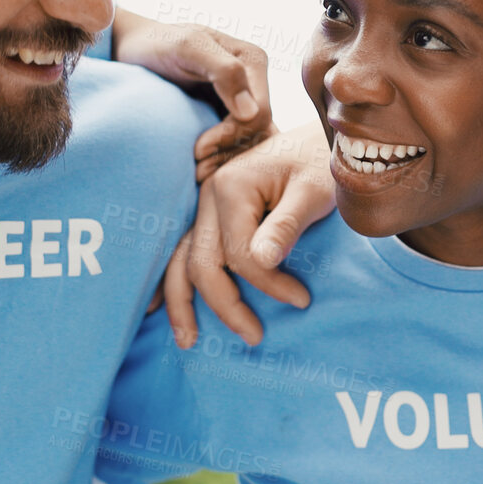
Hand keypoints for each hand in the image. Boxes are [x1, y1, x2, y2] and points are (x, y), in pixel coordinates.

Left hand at [111, 8, 271, 181]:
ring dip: (227, 160)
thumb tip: (251, 113)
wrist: (134, 50)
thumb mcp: (186, 47)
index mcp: (253, 60)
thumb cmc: (155, 44)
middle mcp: (254, 80)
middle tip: (197, 169)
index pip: (260, 114)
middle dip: (230, 152)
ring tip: (197, 172)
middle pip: (260, 132)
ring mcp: (243, 99)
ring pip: (252, 142)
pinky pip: (238, 144)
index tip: (197, 150)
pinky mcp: (229, 115)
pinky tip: (201, 166)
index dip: (231, 136)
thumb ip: (224, 70)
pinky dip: (223, 159)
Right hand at [162, 127, 335, 346]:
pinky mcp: (212, 215)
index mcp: (232, 187)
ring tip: (188, 342)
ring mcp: (206, 206)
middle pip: (201, 263)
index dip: (269, 284)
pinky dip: (177, 282)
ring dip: (182, 303)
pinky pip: (186, 253)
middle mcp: (209, 196)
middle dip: (225, 305)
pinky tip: (163, 309)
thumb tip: (262, 262)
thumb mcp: (313, 192)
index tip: (302, 300)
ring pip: (182, 261)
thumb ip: (286, 226)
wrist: (315, 141)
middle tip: (255, 337)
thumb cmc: (319, 164)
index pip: (240, 254)